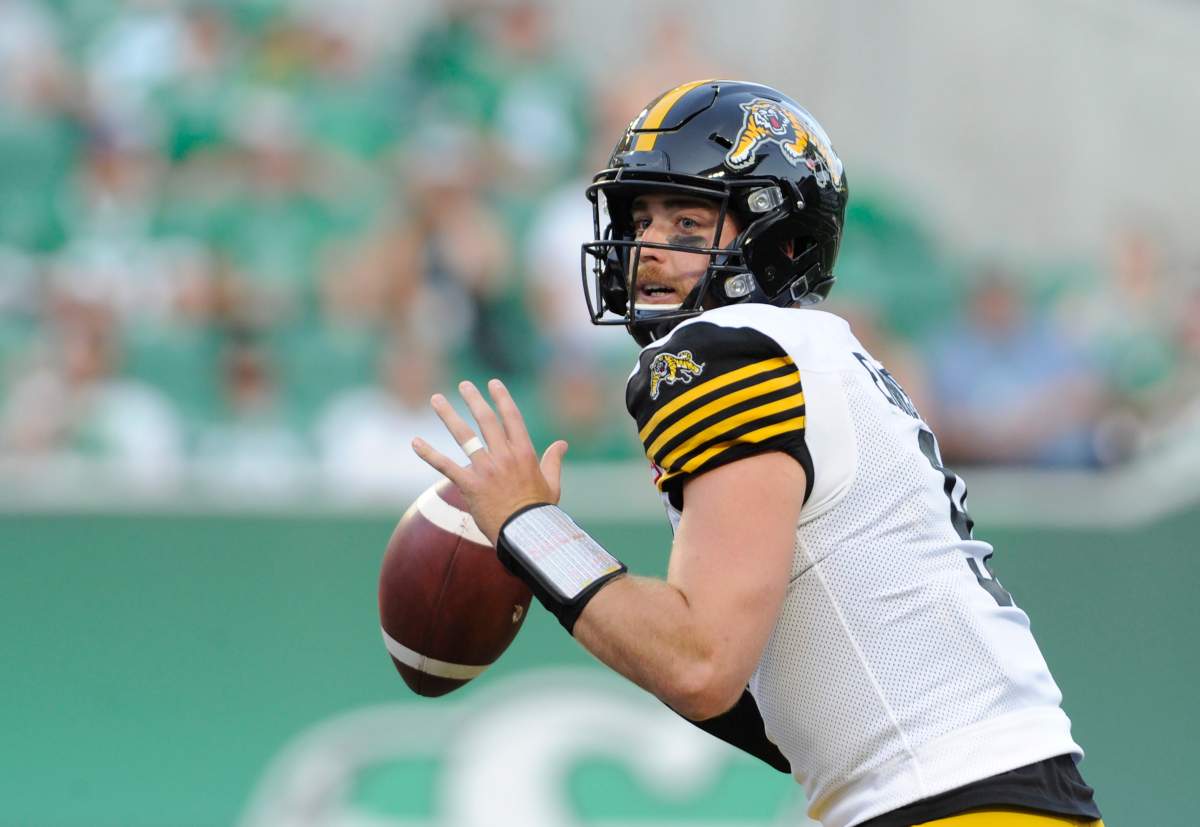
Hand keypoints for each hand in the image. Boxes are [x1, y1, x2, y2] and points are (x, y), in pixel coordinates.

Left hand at [412, 378, 568, 544]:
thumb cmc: (539, 510)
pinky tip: (415, 442)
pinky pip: (445, 465)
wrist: (524, 533)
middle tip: (464, 385)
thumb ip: (554, 460)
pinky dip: (429, 453)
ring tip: (436, 400)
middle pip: (486, 420)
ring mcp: (485, 469)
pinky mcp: (470, 484)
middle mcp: (504, 456)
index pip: (511, 418)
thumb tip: (562, 444)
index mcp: (524, 452)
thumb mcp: (553, 483)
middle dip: (474, 399)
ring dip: (448, 416)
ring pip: (464, 435)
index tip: (493, 384)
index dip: (502, 398)